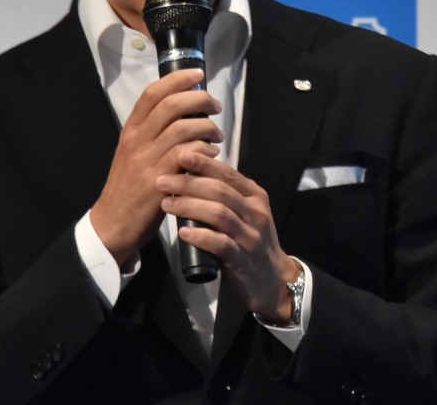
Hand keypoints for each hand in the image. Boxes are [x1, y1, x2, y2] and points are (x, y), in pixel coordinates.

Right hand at [90, 69, 223, 265]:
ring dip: (207, 128)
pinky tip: (212, 155)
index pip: (152, 93)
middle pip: (171, 105)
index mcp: (131, 130)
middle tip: (215, 107)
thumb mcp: (134, 153)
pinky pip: (187, 155)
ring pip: (183, 128)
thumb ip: (154, 132)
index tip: (197, 74)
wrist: (113, 223)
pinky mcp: (159, 181)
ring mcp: (147, 160)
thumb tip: (186, 112)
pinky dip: (205, 151)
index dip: (177, 79)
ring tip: (217, 136)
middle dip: (199, 100)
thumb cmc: (128, 186)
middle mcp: (137, 140)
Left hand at [157, 152, 300, 323]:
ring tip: (166, 204)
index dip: (204, 163)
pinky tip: (182, 233)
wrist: (274, 281)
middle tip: (162, 181)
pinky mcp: (242, 259)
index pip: (228, 173)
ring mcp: (250, 237)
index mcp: (255, 197)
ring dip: (189, 206)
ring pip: (219, 213)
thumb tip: (194, 176)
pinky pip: (220, 244)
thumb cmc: (252, 243)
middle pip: (220, 190)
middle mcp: (255, 213)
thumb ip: (229, 196)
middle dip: (188, 183)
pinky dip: (200, 236)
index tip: (180, 155)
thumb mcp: (248, 214)